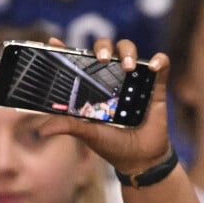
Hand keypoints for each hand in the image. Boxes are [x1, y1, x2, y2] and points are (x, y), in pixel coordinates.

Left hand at [40, 38, 170, 175]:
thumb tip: (42, 130)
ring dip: (128, 51)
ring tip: (128, 67)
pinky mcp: (155, 88)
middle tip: (103, 58)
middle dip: (103, 46)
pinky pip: (160, 65)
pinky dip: (159, 61)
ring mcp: (134, 81)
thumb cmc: (113, 146)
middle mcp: (113, 79)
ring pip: (129, 50)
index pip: (79, 61)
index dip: (65, 49)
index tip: (53, 41)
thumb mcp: (89, 135)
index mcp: (94, 87)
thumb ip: (69, 126)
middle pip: (106, 48)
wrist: (141, 161)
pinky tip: (153, 65)